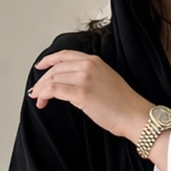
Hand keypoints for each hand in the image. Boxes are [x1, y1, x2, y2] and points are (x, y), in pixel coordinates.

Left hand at [30, 51, 151, 143]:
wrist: (134, 115)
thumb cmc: (123, 105)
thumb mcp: (106, 81)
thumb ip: (89, 77)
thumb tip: (72, 85)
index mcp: (94, 61)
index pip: (65, 55)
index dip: (49, 60)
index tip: (40, 67)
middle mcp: (88, 65)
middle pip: (56, 68)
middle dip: (43, 80)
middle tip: (36, 91)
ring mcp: (84, 78)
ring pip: (53, 78)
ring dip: (42, 89)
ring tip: (38, 99)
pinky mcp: (81, 93)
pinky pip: (55, 90)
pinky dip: (45, 95)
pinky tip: (43, 101)